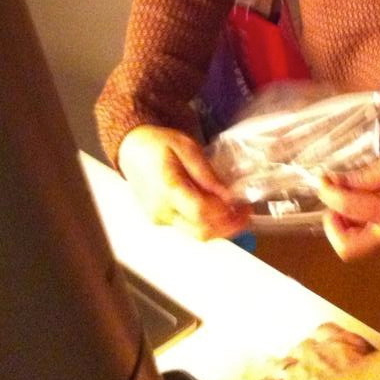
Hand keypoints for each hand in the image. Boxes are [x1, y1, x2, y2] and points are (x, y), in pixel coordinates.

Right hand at [117, 124, 252, 239]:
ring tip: (238, 213)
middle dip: (229, 227)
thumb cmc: (158, 144)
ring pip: (197, 234)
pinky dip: (208, 224)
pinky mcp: (162, 221)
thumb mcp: (185, 146)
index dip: (225, 212)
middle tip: (247, 213)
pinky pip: (190, 229)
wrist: (132, 151)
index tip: (243, 205)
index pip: (200, 211)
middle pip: (200, 231)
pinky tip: (220, 212)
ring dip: (221, 228)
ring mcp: (160, 219)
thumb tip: (226, 194)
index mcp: (166, 188)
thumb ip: (205, 172)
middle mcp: (161, 210)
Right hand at [242, 323, 374, 379]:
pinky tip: (326, 340)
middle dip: (282, 372)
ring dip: (303, 354)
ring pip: (300, 346)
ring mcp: (316, 353)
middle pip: (279, 365)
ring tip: (310, 361)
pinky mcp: (340, 339)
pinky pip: (324, 331)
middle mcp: (295, 374)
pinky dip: (324, 336)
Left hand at [317, 135, 379, 260]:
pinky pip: (368, 243)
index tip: (323, 179)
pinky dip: (356, 228)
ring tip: (346, 201)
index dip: (329, 193)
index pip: (347, 209)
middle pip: (347, 249)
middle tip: (332, 202)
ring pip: (355, 249)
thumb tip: (332, 182)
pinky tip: (360, 207)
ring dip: (343, 228)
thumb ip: (362, 177)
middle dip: (332, 227)